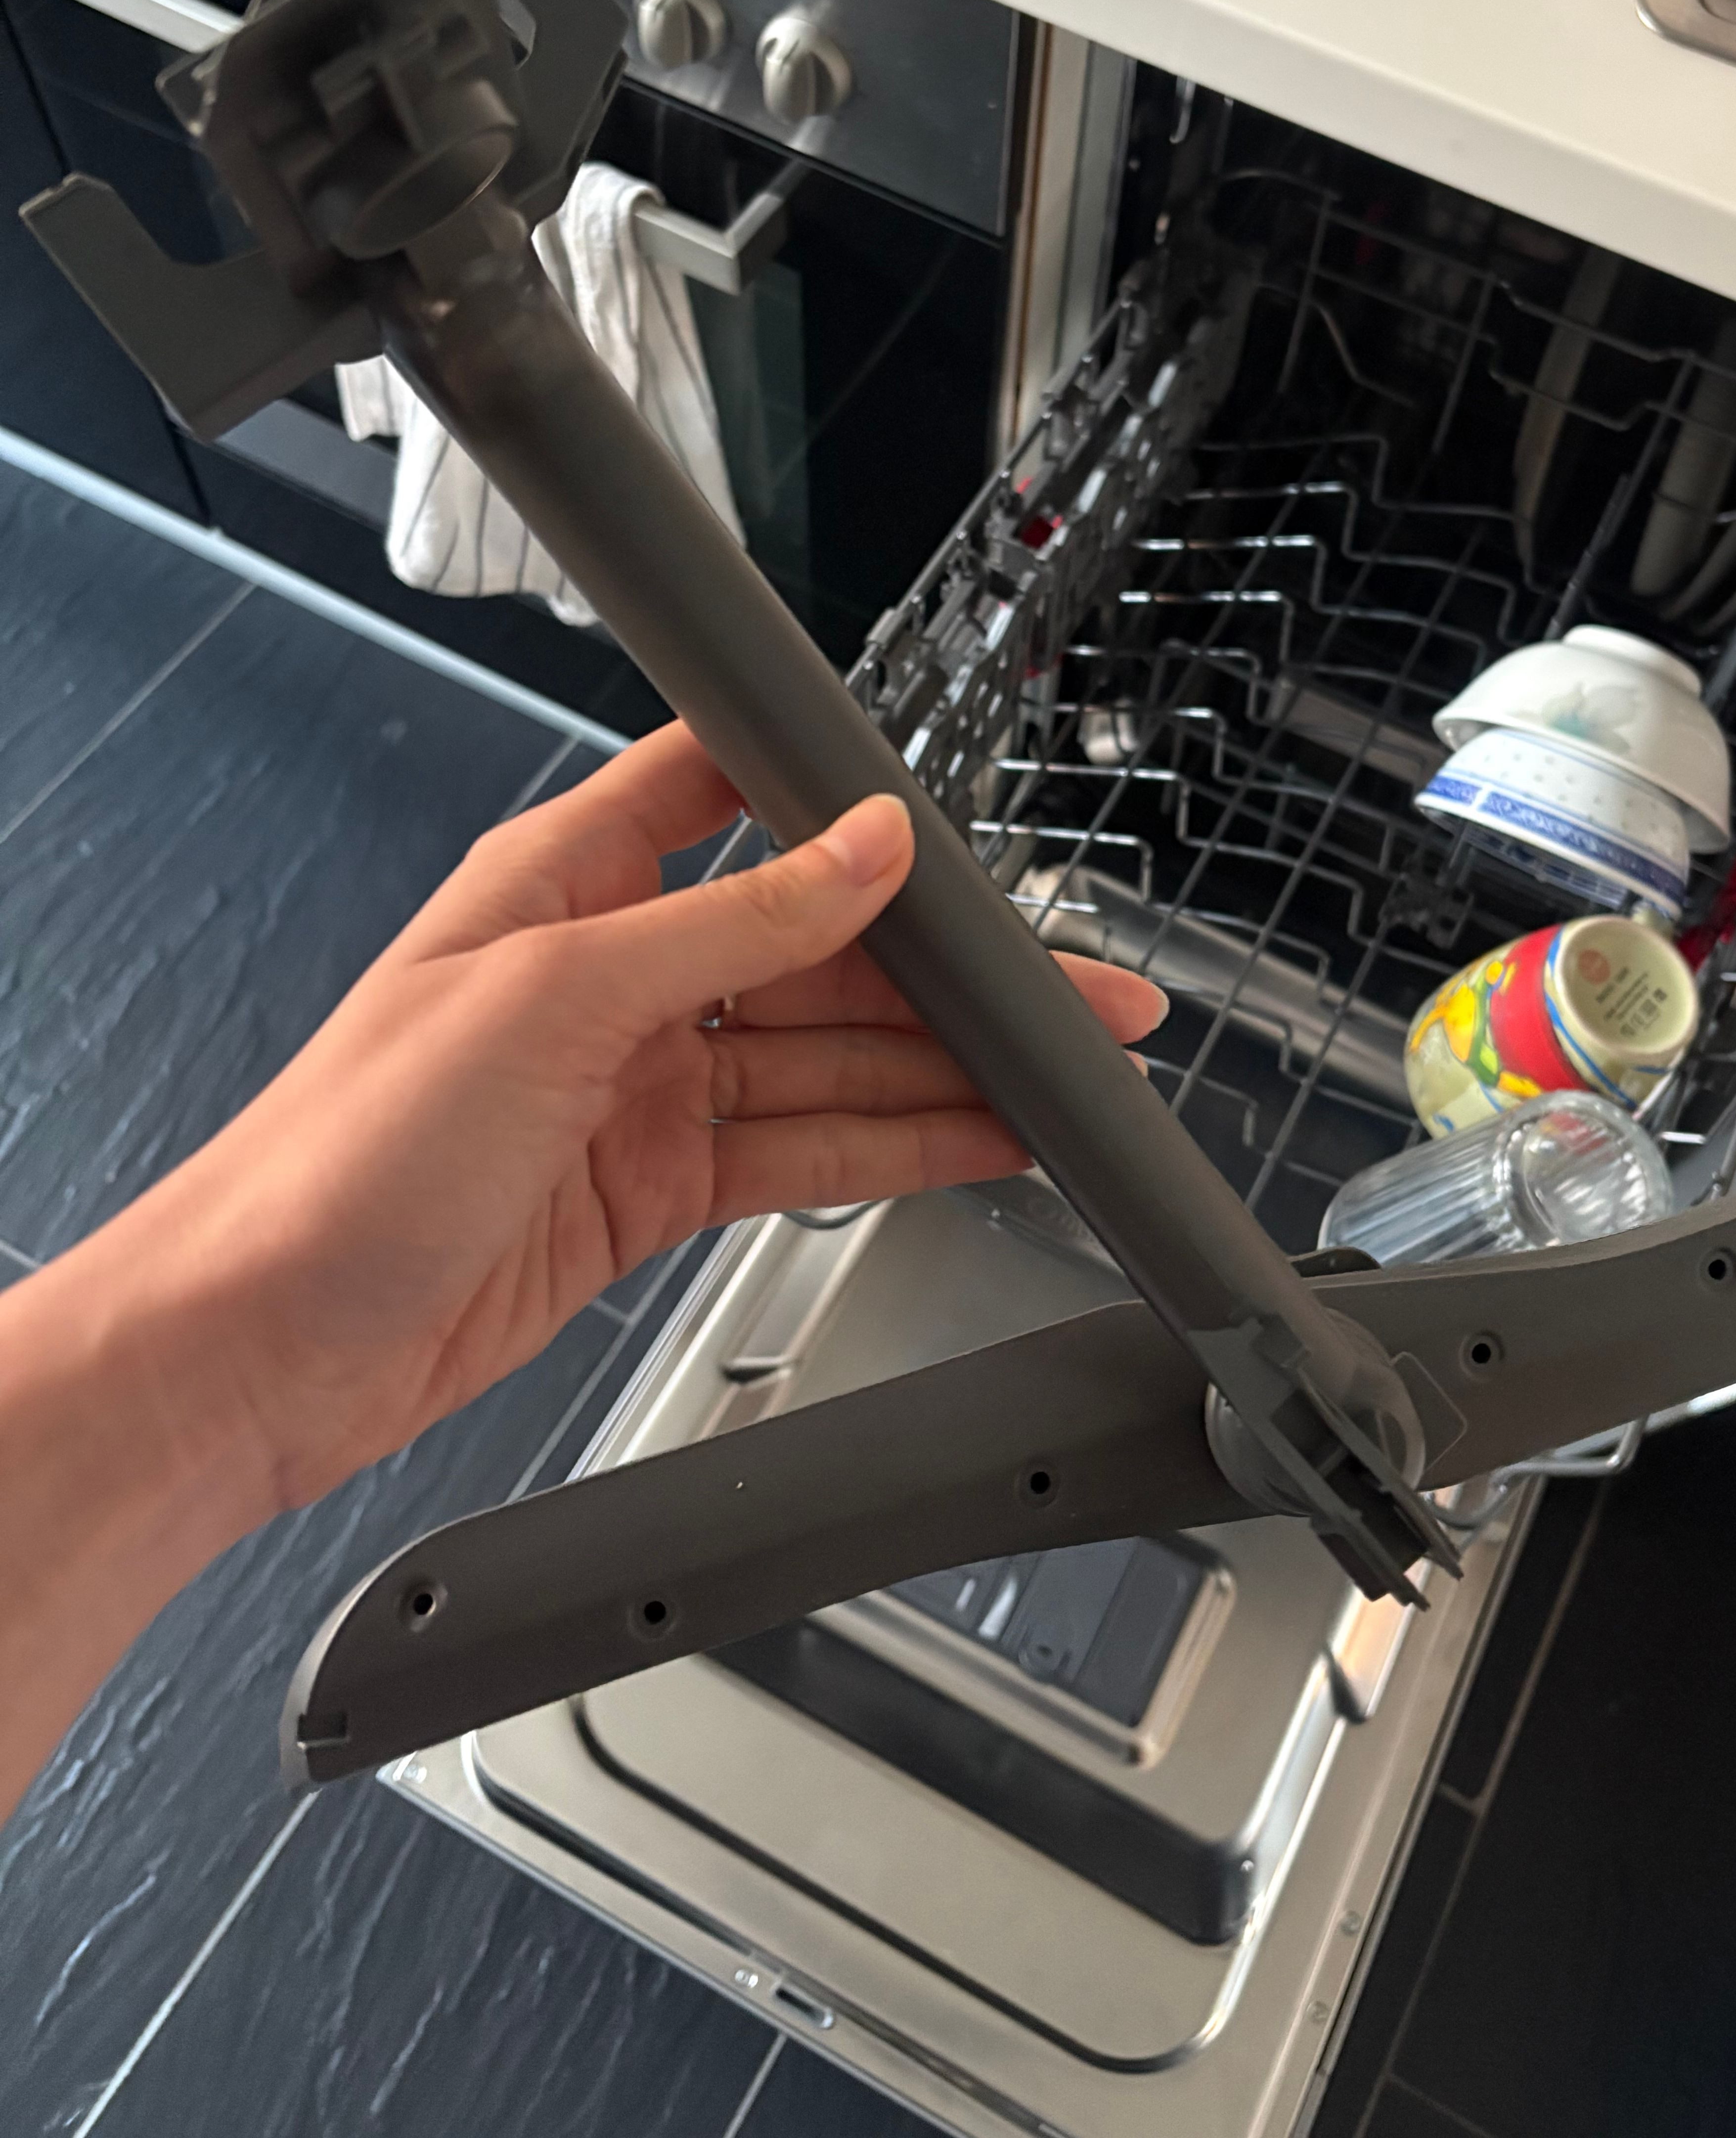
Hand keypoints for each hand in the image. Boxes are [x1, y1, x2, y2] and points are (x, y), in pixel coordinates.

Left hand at [128, 724, 1163, 1517]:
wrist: (259, 1345)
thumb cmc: (341, 1151)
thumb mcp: (554, 992)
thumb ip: (733, 918)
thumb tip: (865, 846)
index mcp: (567, 880)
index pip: (730, 792)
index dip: (842, 795)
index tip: (956, 821)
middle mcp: (610, 974)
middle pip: (817, 951)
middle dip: (948, 971)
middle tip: (1074, 988)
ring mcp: (636, 1085)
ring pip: (829, 1061)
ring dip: (948, 1068)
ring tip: (1069, 1072)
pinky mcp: (651, 1187)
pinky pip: (803, 1151)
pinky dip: (896, 1148)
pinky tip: (982, 1138)